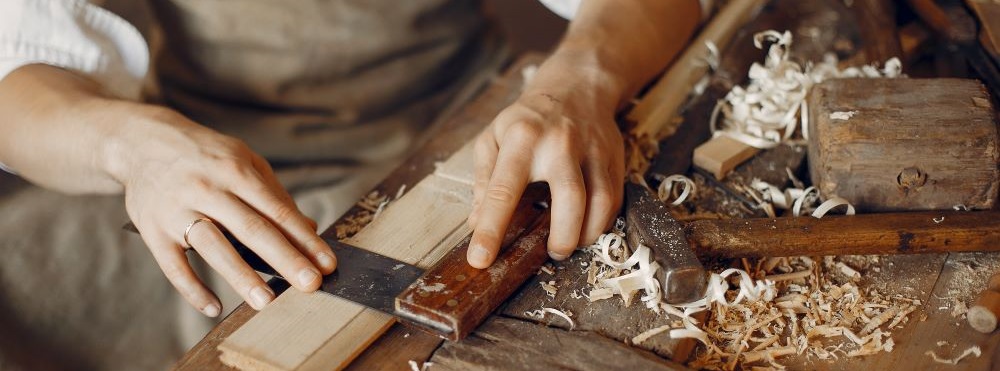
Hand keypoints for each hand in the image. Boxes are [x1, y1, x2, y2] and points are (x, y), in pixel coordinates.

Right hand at [108, 104, 335, 315]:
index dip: (305, 239)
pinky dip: (192, 288)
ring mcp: (178, 210)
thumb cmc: (206, 156)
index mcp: (236, 171)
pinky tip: (214, 307)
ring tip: (267, 302)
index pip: (278, 211)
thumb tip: (309, 230)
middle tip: (311, 285)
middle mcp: (208, 189)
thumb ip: (275, 195)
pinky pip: (173, 265)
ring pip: (214, 247)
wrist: (142, 141)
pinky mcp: (152, 230)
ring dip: (241, 276)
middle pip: (252, 229)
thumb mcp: (243, 160)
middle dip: (285, 259)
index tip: (327, 264)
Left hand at [467, 56, 625, 267]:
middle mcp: (560, 143)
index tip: (480, 259)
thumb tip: (476, 223)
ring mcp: (592, 150)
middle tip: (551, 253)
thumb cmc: (527, 119)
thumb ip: (484, 180)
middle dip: (562, 236)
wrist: (577, 86)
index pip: (503, 190)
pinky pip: (614, 200)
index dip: (491, 229)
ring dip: (586, 234)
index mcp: (521, 138)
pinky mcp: (614, 158)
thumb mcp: (493, 138)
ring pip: (600, 201)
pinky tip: (585, 229)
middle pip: (570, 198)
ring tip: (568, 245)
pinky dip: (600, 223)